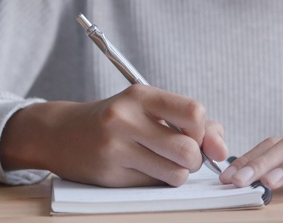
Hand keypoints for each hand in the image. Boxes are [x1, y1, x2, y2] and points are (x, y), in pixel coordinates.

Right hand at [0, 84, 227, 186]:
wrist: (61, 133)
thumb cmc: (117, 119)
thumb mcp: (150, 108)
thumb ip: (193, 123)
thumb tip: (221, 150)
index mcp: (141, 95)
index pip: (194, 112)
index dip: (202, 131)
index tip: (192, 135)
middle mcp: (125, 119)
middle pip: (188, 150)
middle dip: (194, 159)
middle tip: (181, 156)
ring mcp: (115, 148)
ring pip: (175, 174)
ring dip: (178, 174)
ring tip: (163, 163)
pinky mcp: (108, 175)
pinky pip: (153, 187)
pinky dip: (157, 181)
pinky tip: (141, 169)